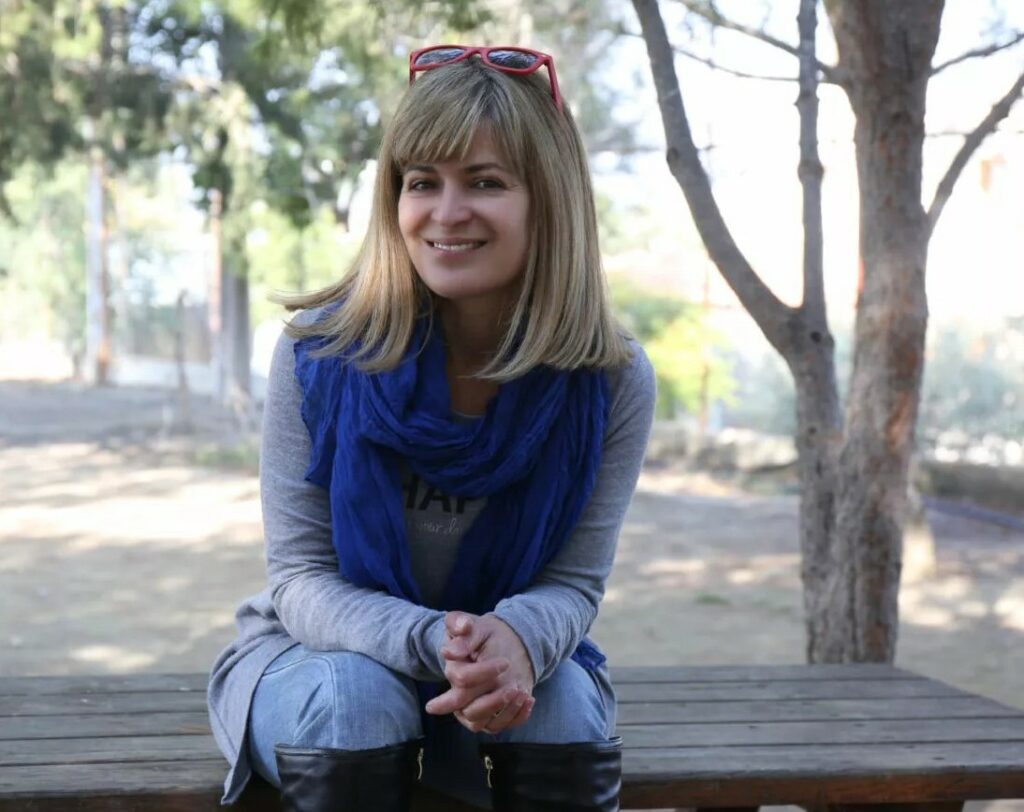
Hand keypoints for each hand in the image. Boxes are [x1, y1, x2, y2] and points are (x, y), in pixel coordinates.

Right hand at [426, 611, 535, 733]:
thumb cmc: (485, 634)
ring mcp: (473, 709)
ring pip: (480, 724)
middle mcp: (458, 696)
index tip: (505, 662)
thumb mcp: (476, 625)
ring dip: (504, 711)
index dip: (483, 673)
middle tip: (513, 686)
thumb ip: (459, 625)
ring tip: (522, 692)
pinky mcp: (490, 717)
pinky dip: (515, 718)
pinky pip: (498, 727)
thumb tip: (450, 650)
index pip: (461, 680)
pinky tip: (529, 699)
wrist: (503, 644)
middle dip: (492, 701)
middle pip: (467, 711)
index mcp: (453, 670)